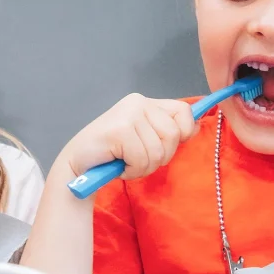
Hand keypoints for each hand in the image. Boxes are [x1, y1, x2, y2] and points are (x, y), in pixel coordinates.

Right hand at [55, 94, 196, 185]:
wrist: (78, 164)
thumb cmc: (111, 153)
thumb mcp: (144, 138)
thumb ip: (165, 131)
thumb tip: (195, 127)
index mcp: (145, 103)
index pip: (183, 111)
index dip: (184, 132)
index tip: (167, 146)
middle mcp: (138, 103)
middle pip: (174, 135)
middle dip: (160, 157)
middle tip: (139, 160)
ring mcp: (128, 115)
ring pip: (158, 151)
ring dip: (143, 167)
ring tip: (126, 163)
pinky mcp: (120, 130)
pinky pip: (142, 159)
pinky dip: (132, 170)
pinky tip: (119, 166)